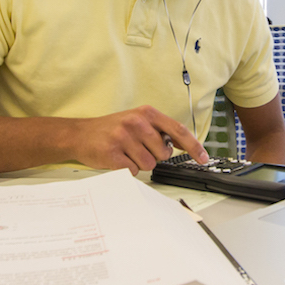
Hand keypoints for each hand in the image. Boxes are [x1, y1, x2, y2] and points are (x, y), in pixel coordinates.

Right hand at [73, 105, 207, 173]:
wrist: (80, 134)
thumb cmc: (112, 129)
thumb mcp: (137, 120)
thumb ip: (158, 129)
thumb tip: (181, 144)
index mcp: (146, 113)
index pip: (178, 130)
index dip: (194, 146)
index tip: (204, 158)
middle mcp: (136, 123)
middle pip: (163, 153)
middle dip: (154, 155)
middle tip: (138, 148)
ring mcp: (124, 138)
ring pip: (149, 164)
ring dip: (139, 163)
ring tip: (126, 153)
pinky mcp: (112, 153)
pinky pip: (132, 171)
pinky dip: (127, 169)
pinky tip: (117, 159)